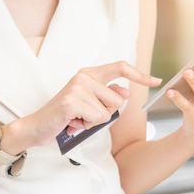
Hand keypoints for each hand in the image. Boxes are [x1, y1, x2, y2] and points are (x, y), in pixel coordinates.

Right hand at [4, 61, 160, 150]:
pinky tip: (72, 123)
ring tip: (77, 119)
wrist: (37, 126)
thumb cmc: (65, 116)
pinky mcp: (73, 101)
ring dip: (95, 122)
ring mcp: (78, 87)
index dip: (140, 75)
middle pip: (118, 99)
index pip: (120, 67)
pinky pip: (98, 118)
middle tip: (84, 116)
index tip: (156, 81)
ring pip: (108, 111)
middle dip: (105, 114)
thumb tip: (126, 91)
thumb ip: (108, 95)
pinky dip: (87, 126)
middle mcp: (84, 76)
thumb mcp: (90, 104)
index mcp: (89, 74)